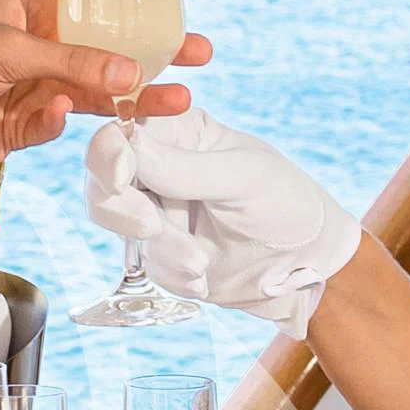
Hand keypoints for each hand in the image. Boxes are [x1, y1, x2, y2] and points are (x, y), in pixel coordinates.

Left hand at [0, 0, 212, 179]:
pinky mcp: (21, 128)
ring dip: (135, 94)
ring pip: (95, 89)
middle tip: (198, 49)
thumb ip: (71, 61)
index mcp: (28, 3)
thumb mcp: (6, 48)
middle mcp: (35, 42)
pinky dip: (61, 121)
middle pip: (107, 42)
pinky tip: (57, 115)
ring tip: (178, 100)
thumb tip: (131, 72)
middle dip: (153, 47)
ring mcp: (30, 86)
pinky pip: (58, 123)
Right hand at [84, 106, 362, 329]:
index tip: (122, 177)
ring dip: (158, 248)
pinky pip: (145, 262)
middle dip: (121, 208)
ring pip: (116, 224)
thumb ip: (184, 167)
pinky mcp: (162, 252)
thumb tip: (127, 145)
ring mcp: (157, 211)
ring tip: (200, 263)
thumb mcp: (243, 178)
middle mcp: (159, 167)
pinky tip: (205, 279)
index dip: (109, 153)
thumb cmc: (287, 203)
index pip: (121, 130)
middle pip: (100, 179)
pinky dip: (172, 274)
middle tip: (152, 227)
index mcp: (178, 132)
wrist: (308, 266)